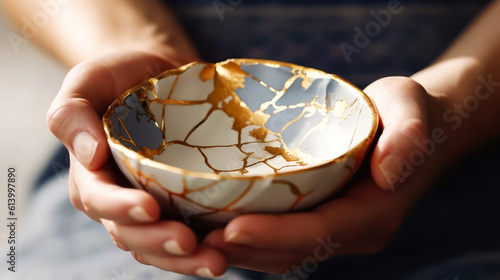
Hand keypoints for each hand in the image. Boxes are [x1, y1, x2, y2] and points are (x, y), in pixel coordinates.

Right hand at [47, 50, 226, 277]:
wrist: (155, 73)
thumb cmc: (119, 77)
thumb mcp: (87, 82)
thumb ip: (71, 114)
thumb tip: (89, 156)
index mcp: (91, 175)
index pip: (99, 200)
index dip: (120, 208)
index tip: (149, 207)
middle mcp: (119, 198)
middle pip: (132, 233)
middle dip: (159, 243)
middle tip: (190, 244)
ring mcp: (151, 205)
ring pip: (160, 244)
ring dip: (185, 259)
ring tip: (216, 262)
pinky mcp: (180, 205)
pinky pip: (186, 235)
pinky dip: (202, 248)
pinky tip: (227, 250)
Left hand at [202, 77, 444, 272]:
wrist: (415, 129)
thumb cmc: (407, 111)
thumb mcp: (411, 107)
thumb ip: (407, 136)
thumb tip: (388, 173)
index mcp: (375, 211)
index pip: (319, 232)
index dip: (275, 235)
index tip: (230, 228)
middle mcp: (356, 231)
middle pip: (295, 251)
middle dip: (247, 248)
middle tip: (197, 239)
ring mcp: (341, 231)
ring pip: (286, 253)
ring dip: (244, 251)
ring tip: (198, 239)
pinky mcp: (326, 222)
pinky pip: (286, 241)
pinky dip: (254, 240)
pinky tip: (220, 227)